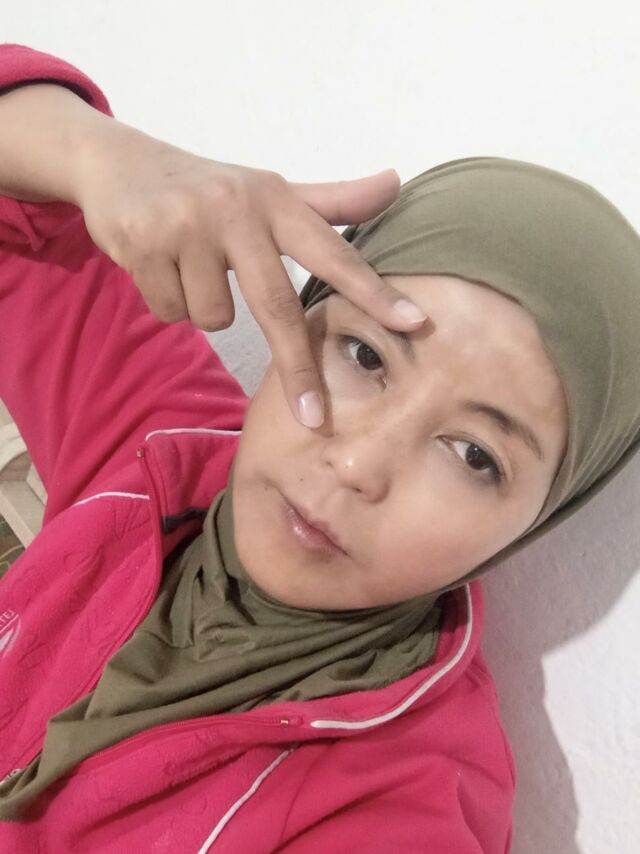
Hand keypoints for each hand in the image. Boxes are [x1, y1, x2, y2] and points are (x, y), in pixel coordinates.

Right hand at [74, 129, 426, 426]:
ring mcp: (189, 225)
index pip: (333, 252)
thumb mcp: (269, 191)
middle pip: (276, 305)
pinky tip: (160, 266)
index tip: (413, 323)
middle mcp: (237, 208)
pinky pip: (171, 312)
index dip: (374, 291)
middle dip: (297, 369)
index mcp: (276, 200)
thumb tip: (396, 183)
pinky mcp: (147, 241)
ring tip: (189, 267)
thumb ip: (332, 202)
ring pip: (214, 316)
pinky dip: (167, 302)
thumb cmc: (208, 188)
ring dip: (203, 306)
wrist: (116, 164)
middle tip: (314, 419)